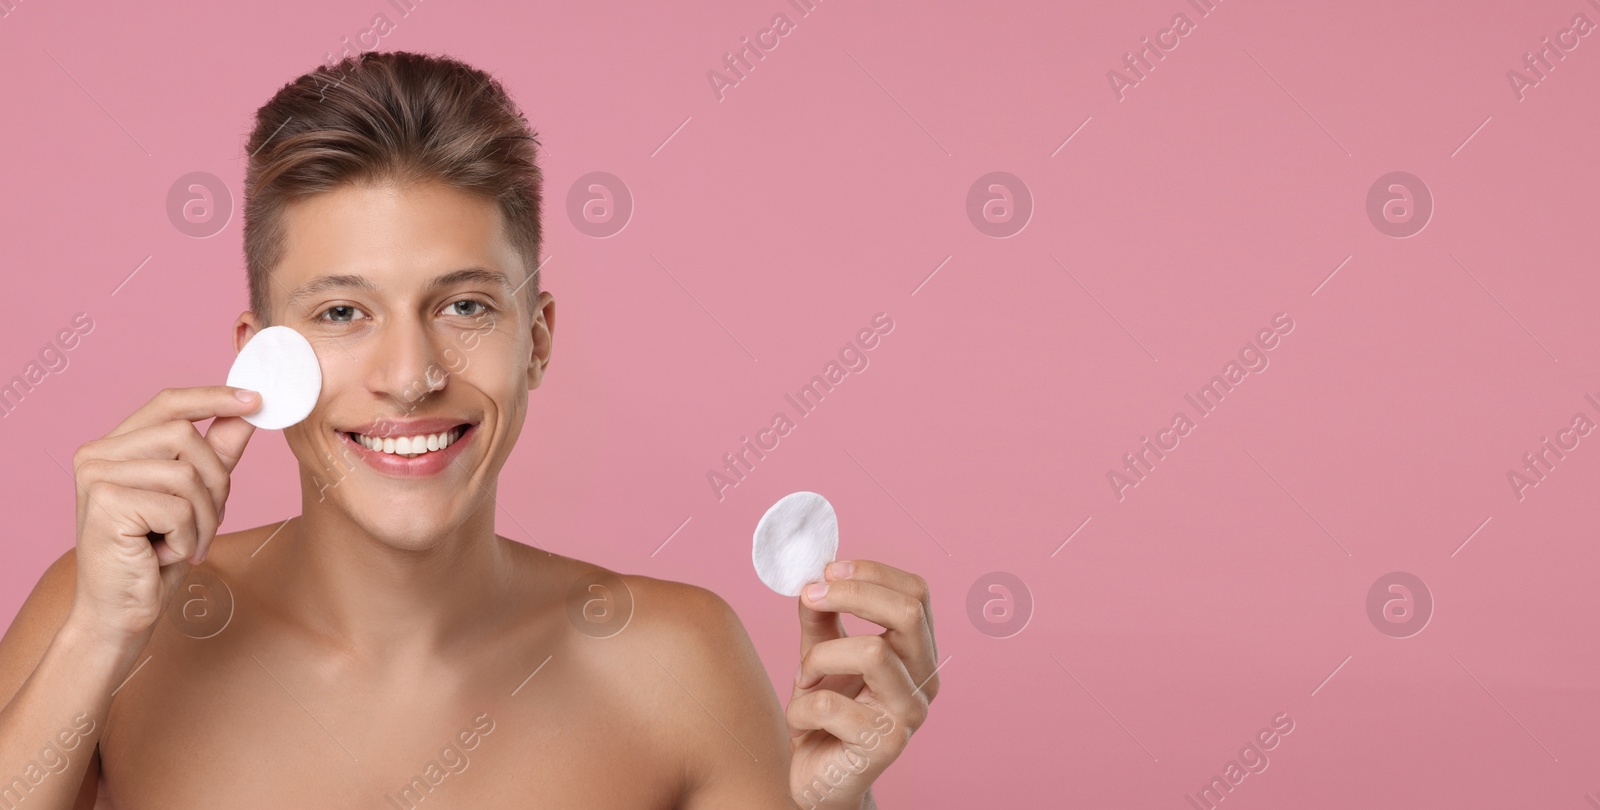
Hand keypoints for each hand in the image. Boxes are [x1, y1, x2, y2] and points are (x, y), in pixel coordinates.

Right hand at [67, 386, 259, 642]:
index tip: (256, 399)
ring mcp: (96, 476)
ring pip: (187, 474)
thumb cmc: (155, 556)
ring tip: (187, 542)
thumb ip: (216, 454)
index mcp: (114, 446)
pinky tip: (167, 554)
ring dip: (204, 517)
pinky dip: (188, 536)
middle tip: (209, 520)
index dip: (213, 398)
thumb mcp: (195, 498)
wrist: (120, 612)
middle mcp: (97, 454)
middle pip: (186, 437)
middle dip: (216, 481)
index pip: (168, 404)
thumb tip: (247, 412)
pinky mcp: (106, 503)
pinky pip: (179, 507)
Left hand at [787, 560, 938, 808]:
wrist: (821, 779)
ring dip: (819, 658)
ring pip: (871, 652)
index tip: (827, 571)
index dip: (871, 572)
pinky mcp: (885, 746)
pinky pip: (831, 703)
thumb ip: (821, 618)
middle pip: (907, 612)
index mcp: (917, 653)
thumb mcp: (820, 655)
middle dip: (851, 594)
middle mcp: (924, 680)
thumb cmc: (827, 715)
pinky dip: (802, 707)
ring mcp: (910, 714)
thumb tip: (813, 578)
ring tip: (804, 680)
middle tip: (809, 598)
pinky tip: (803, 723)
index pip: (916, 593)